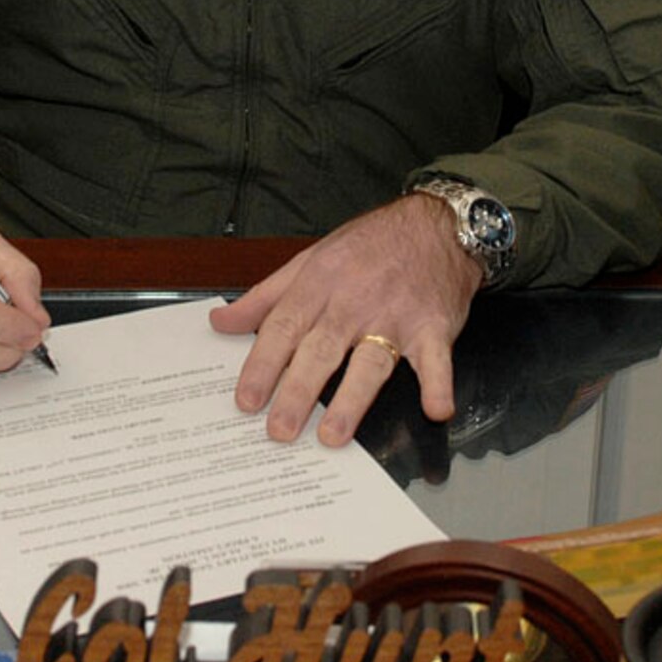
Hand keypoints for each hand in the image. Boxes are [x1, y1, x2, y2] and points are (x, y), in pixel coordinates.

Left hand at [210, 195, 482, 443]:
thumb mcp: (310, 260)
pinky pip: (437, 359)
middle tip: (280, 430)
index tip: (246, 399)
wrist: (436, 226)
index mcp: (319, 284)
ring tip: (333, 436)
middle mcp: (354, 302)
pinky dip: (439, 385)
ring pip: (370, 362)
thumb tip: (222, 323)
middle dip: (298, 392)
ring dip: (352, 400)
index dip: (262, 365)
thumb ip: (266, 297)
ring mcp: (395, 317)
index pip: (284, 327)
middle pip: (321, 350)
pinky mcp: (434, 327)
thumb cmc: (369, 245)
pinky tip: (436, 410)